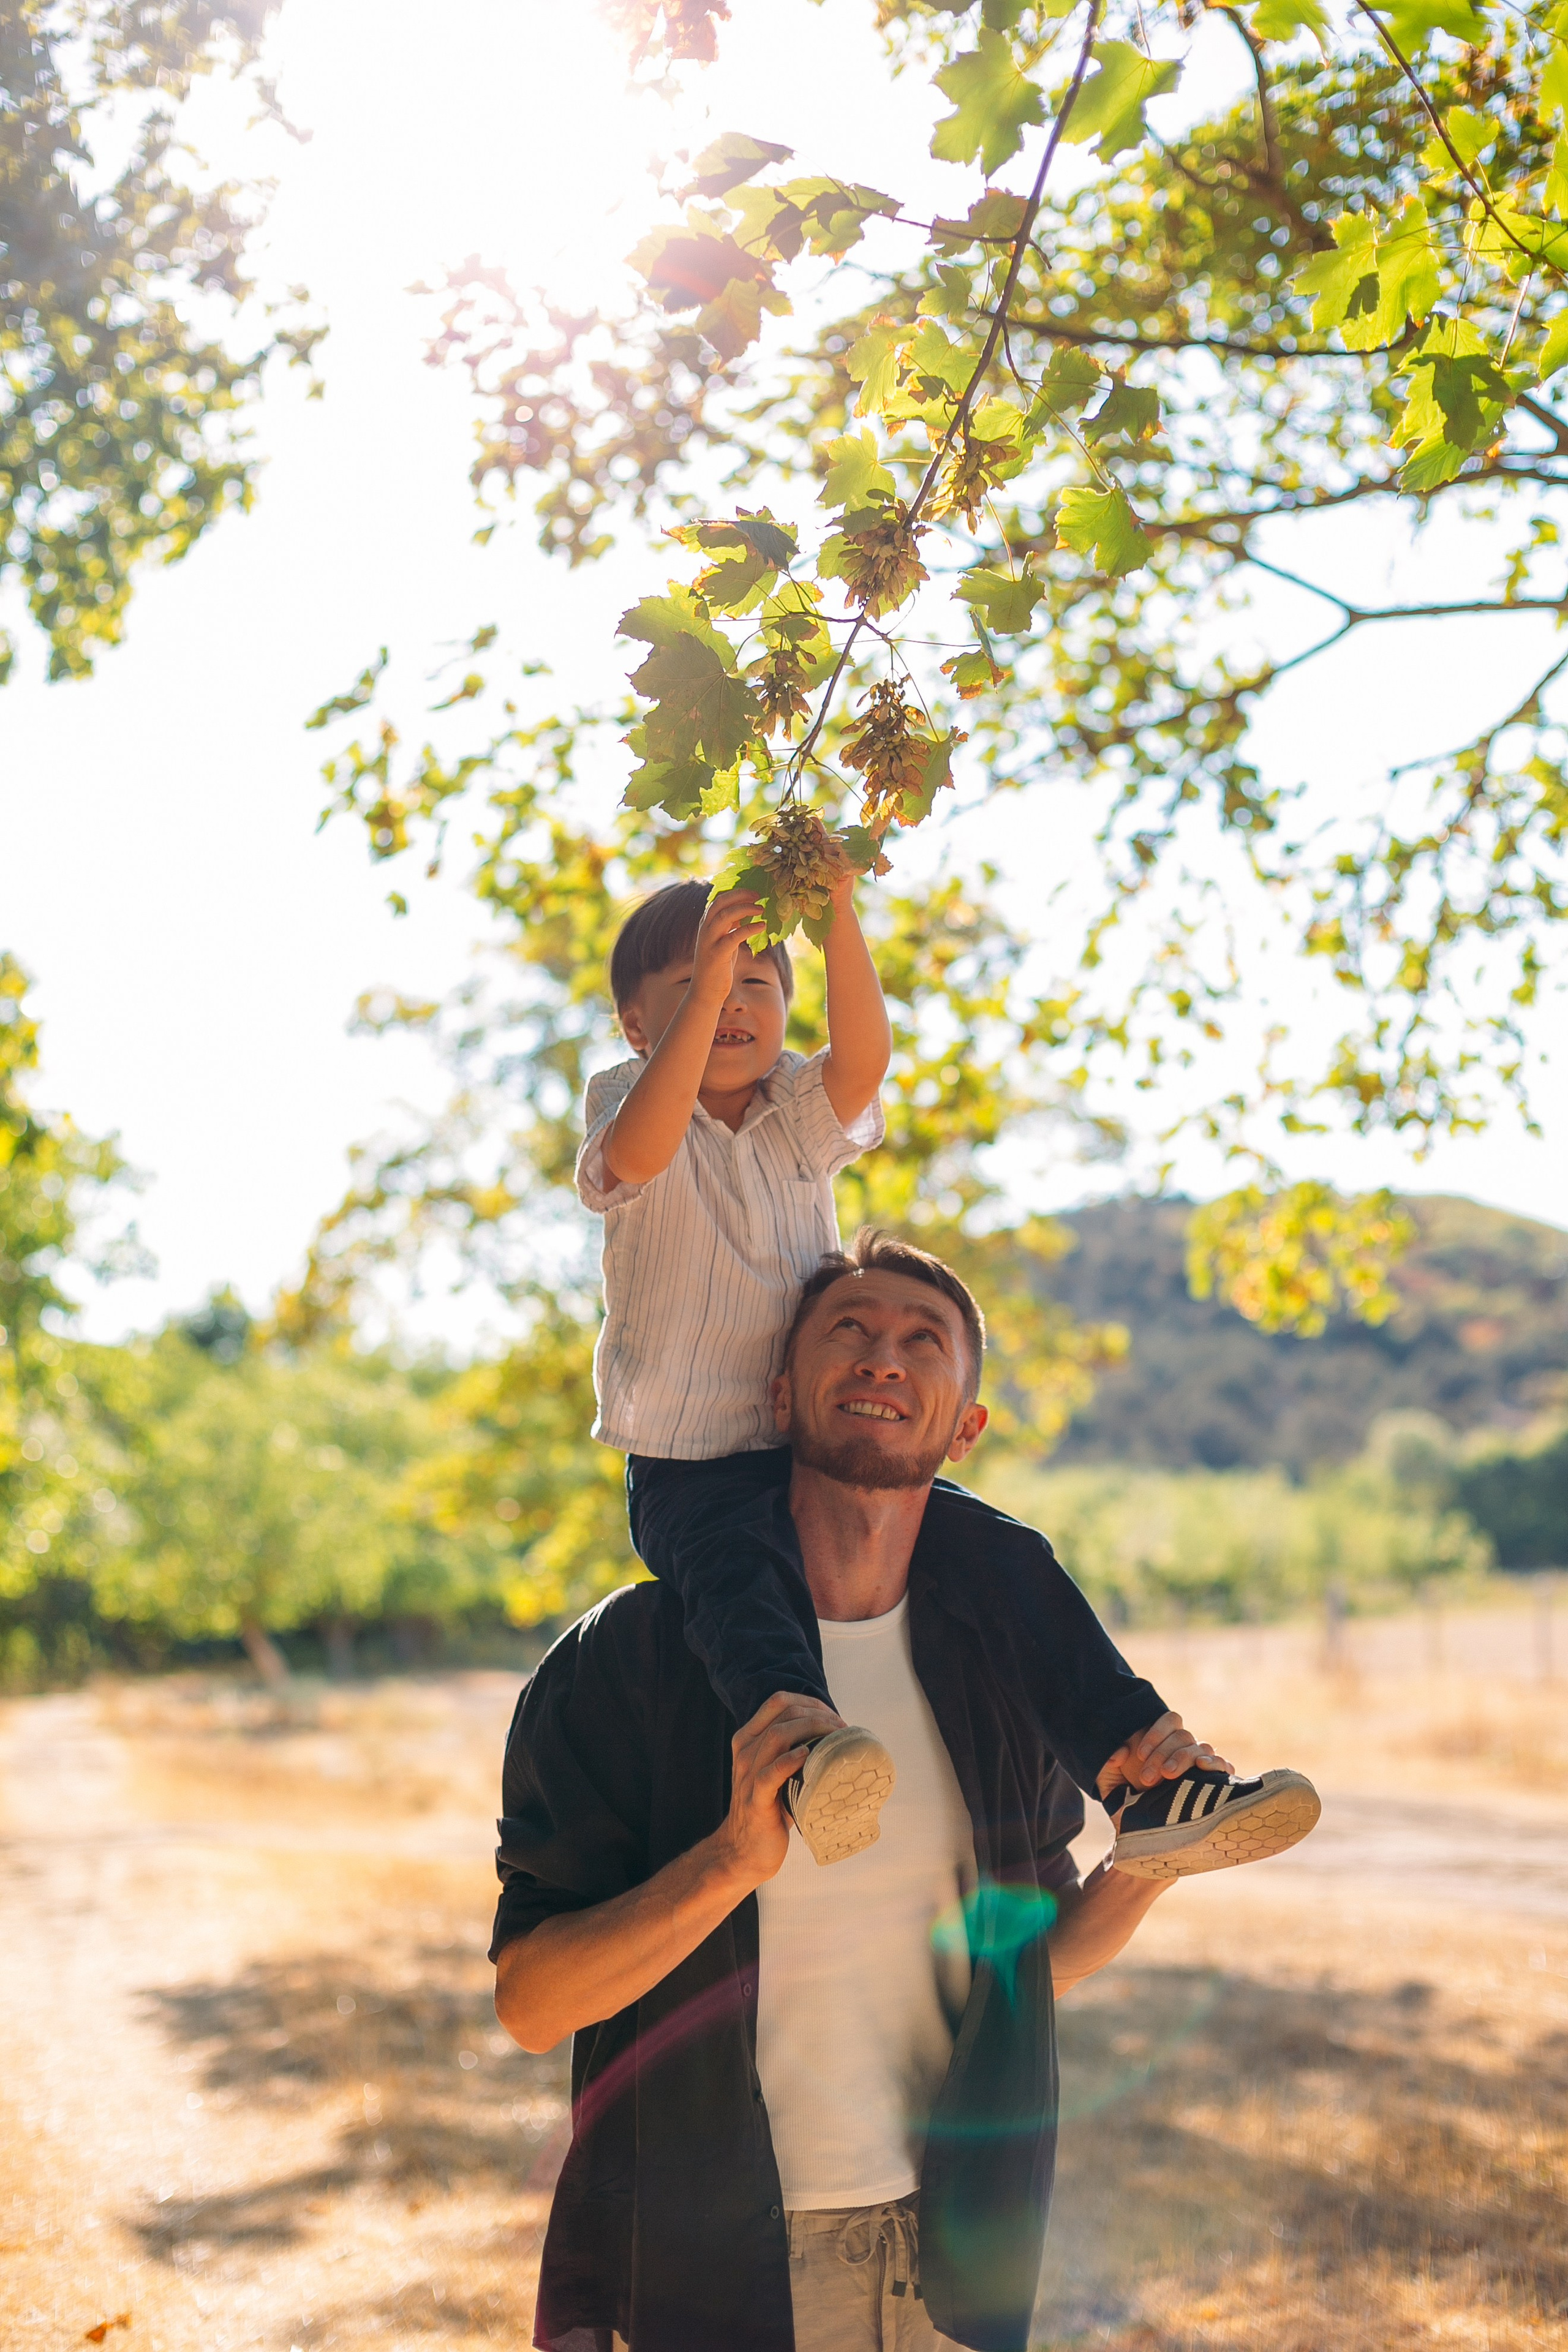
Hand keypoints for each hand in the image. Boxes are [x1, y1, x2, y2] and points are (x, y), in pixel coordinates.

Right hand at [691, 887, 766, 1002]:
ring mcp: (709, 941)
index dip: (736, 892)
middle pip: (720, 902)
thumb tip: (745, 912)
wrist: (706, 992)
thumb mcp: (726, 942)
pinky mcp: (717, 954)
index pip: (719, 899)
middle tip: (758, 895)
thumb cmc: (718, 967)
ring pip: (724, 916)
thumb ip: (731, 927)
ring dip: (744, 909)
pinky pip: (734, 936)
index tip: (753, 892)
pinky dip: (749, 929)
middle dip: (740, 895)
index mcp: (707, 925)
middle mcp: (705, 929)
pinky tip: (762, 927)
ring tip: (761, 909)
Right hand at [709, 1691, 842, 1891]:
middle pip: (782, 1715)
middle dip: (818, 1716)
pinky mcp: (755, 1800)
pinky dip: (790, 1761)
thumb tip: (838, 1738)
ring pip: (776, 1737)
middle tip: (843, 1730)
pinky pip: (770, 1774)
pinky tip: (807, 1756)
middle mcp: (746, 1752)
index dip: (810, 1702)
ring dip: (811, 1731)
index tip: (835, 1717)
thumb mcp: (777, 1773)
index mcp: (749, 1739)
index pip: (778, 1702)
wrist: (745, 1851)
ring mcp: (748, 1775)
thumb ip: (793, 1750)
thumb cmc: (770, 1809)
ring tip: (835, 1739)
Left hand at [1096, 1710, 1233, 1807]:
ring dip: (1183, 1758)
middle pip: (1183, 1736)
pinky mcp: (1214, 1782)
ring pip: (1201, 1748)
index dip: (1156, 1733)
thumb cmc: (1125, 1799)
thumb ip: (1110, 1761)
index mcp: (1163, 1740)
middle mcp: (1184, 1749)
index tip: (1140, 1755)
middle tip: (1146, 1778)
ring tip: (1168, 1775)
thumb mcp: (1110, 1779)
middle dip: (1163, 1754)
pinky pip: (1223, 1765)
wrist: (1140, 1830)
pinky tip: (1203, 1767)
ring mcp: (1200, 1764)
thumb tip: (1118, 1755)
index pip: (1170, 1721)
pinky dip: (1216, 1763)